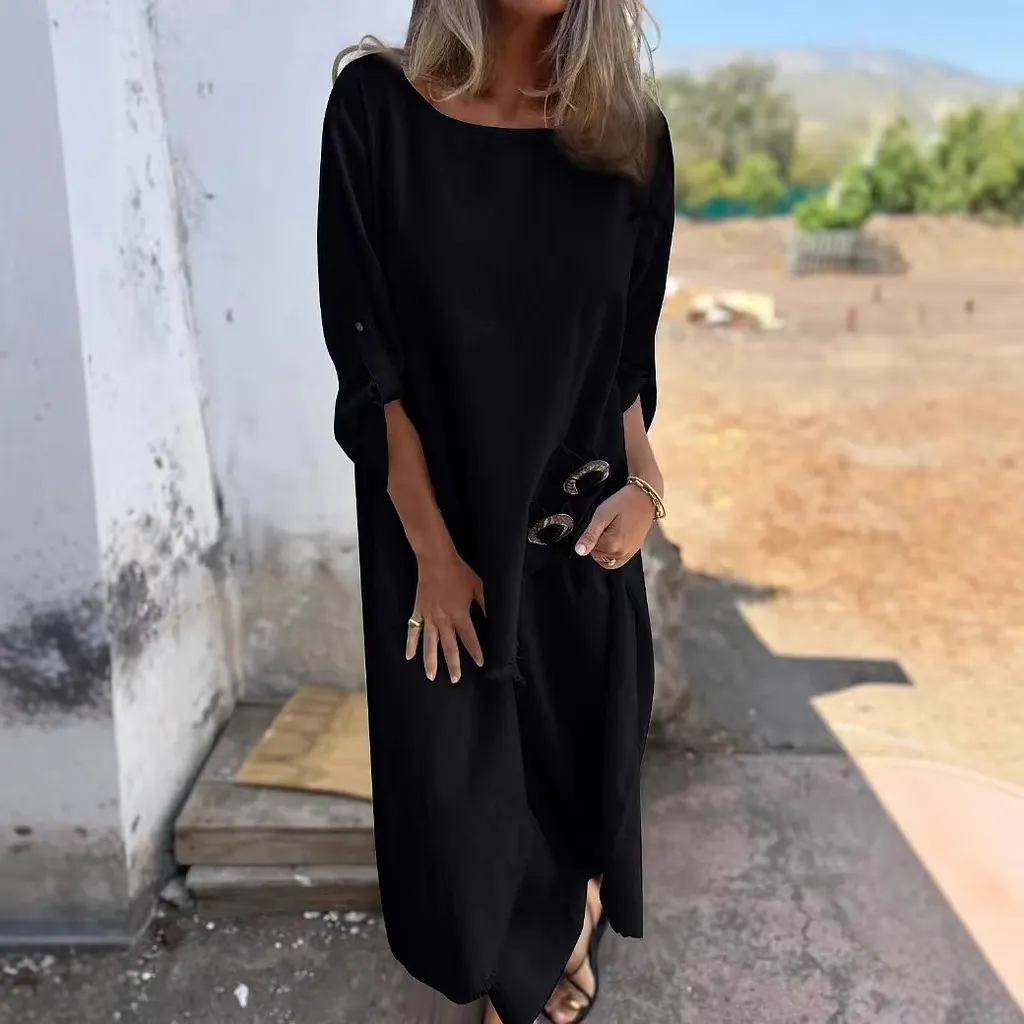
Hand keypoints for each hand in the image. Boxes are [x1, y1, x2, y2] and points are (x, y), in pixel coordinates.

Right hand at [406, 546, 484, 682]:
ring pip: (429, 644)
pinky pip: (413, 631)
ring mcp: (429, 617)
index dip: (475, 651)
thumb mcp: (478, 587)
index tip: (481, 663)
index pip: (469, 638)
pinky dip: (410, 644)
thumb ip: (484, 604)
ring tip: (431, 676)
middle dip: (453, 664)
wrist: (436, 560)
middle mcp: (443, 619)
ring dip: (430, 661)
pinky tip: (409, 657)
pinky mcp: (418, 612)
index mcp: (459, 614)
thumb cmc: (459, 572)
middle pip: (449, 647)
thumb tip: (493, 617)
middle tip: (456, 680)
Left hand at [575, 485, 655, 569]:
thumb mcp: (602, 515)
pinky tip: (614, 538)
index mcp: (612, 545)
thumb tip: (579, 551)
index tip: (598, 525)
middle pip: (597, 555)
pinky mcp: (634, 550)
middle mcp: (621, 553)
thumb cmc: (623, 502)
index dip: (590, 536)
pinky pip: (618, 560)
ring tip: (609, 532)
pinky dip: (612, 553)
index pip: (589, 550)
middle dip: (596, 543)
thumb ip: (590, 535)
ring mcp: (629, 553)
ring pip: (606, 559)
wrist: (645, 497)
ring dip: (604, 549)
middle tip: (605, 526)